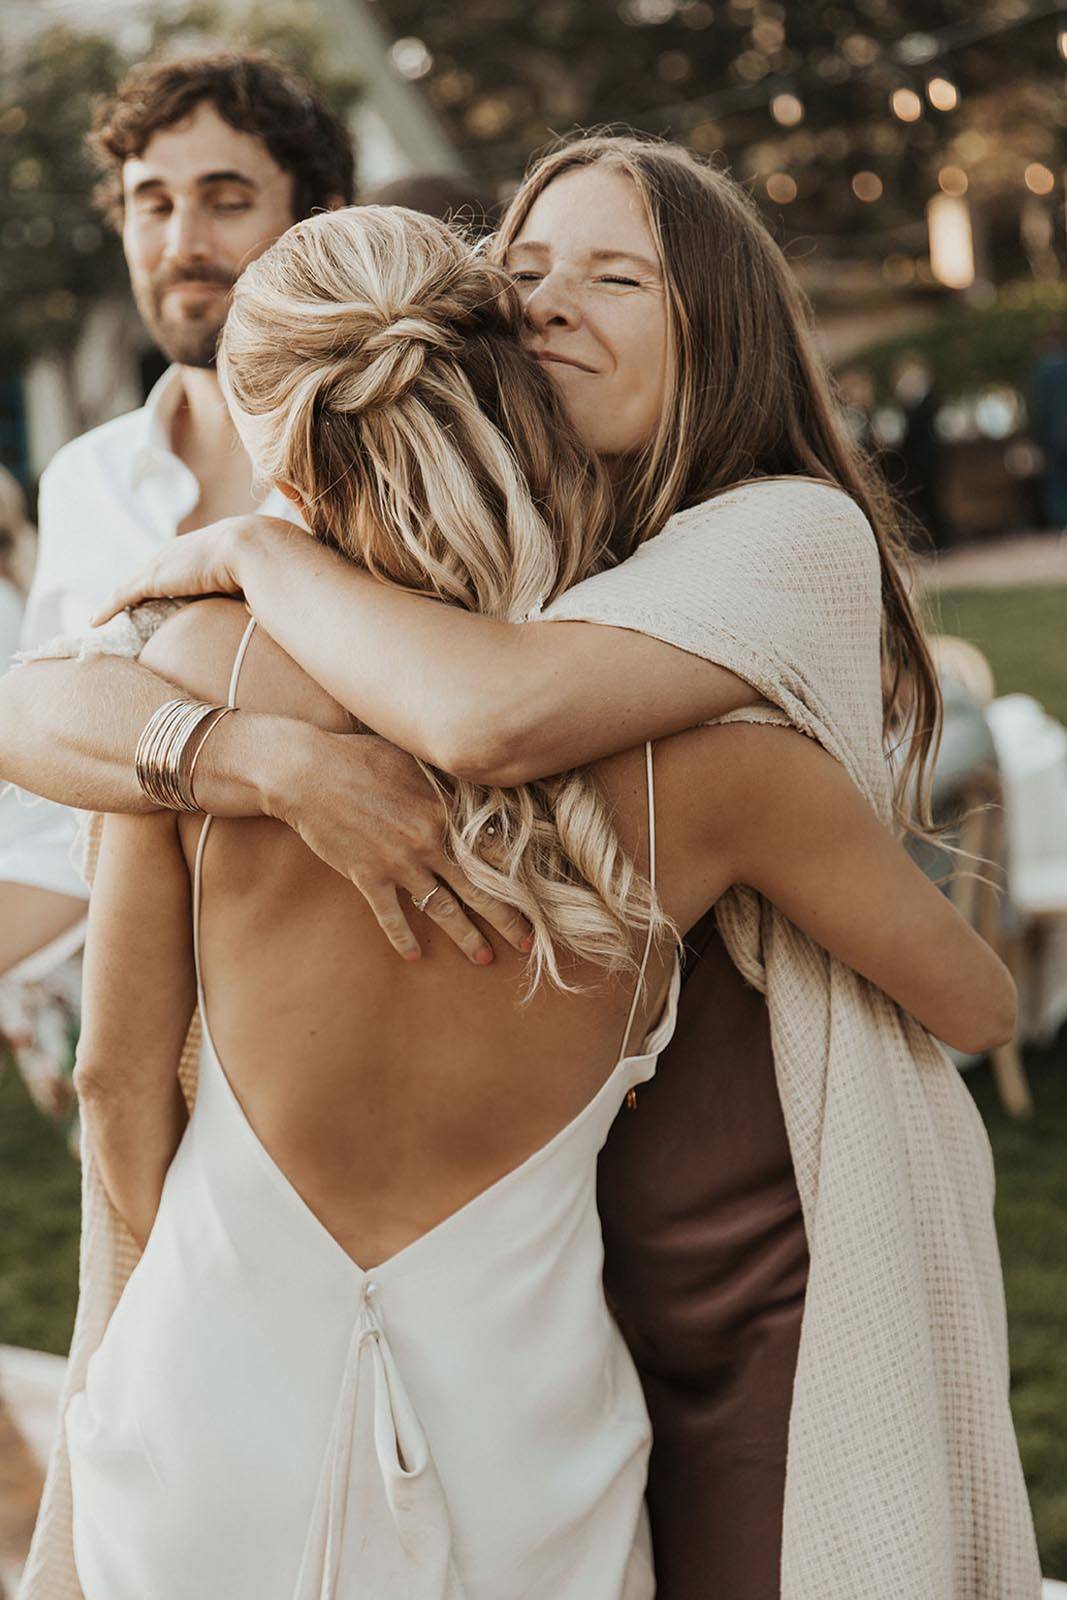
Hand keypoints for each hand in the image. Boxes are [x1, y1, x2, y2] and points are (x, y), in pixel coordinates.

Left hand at [90, 514, 292, 624]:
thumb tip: (267, 612)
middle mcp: (180, 552)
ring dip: (118, 600)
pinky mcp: (155, 578)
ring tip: (104, 616)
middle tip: (122, 607)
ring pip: (133, 585)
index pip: (177, 565)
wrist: (256, 549)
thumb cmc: (268, 565)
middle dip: (136, 588)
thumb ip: (257, 590)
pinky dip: (109, 608)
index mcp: (204, 549)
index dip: (167, 579)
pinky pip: (123, 595)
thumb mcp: (261, 576)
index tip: (161, 595)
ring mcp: (165, 563)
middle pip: (150, 573)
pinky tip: (96, 621)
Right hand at [270, 727, 532, 965]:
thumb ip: (451, 779)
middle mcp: (429, 842)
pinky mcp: (367, 876)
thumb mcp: (417, 760)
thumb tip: (485, 779)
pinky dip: (403, 937)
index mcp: (446, 812)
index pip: (495, 851)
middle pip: (478, 889)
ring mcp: (398, 862)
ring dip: (465, 936)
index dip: (521, 875)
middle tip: (529, 942)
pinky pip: (391, 916)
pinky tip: (414, 956)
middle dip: (507, 918)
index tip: (542, 895)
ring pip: (441, 908)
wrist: (307, 771)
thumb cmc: (363, 756)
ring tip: (484, 958)